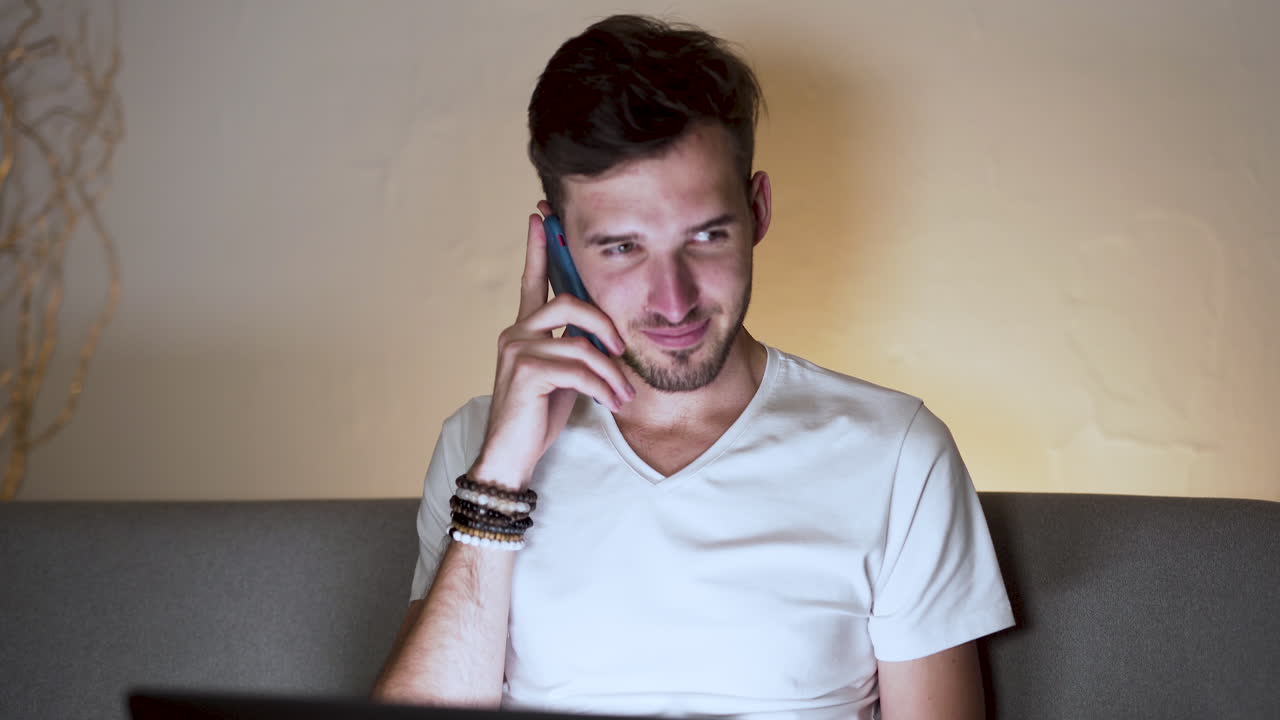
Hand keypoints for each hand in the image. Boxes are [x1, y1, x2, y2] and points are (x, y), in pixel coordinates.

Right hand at [471, 201, 635, 488]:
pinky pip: (579, 370)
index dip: (538, 248)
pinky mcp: (526, 371)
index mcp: (524, 329)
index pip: (533, 281)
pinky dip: (603, 388)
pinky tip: (611, 403)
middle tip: (624, 353)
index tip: (540, 216)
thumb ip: (576, 349)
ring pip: (582, 344)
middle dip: (606, 326)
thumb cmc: (537, 418)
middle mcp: (516, 332)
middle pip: (570, 302)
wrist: (511, 457)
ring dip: (612, 373)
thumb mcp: (564, 377)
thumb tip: (608, 340)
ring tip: (624, 396)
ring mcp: (517, 349)